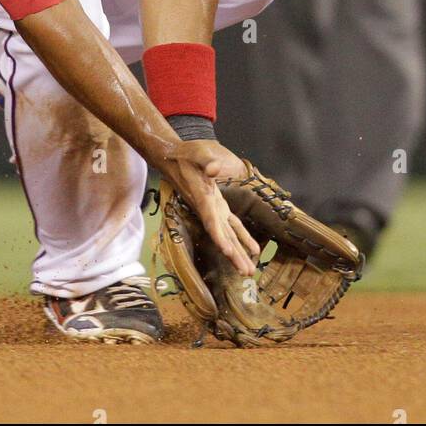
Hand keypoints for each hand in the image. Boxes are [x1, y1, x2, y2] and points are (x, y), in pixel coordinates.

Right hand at [160, 140, 259, 276]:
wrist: (173, 159)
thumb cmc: (185, 155)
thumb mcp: (195, 153)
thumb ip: (206, 161)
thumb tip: (214, 169)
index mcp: (203, 198)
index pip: (211, 222)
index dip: (219, 238)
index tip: (228, 253)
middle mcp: (208, 208)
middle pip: (221, 236)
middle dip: (233, 255)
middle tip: (246, 272)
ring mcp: (213, 209)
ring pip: (227, 235)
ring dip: (238, 252)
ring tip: (249, 270)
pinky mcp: (218, 206)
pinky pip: (231, 225)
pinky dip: (242, 237)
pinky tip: (252, 249)